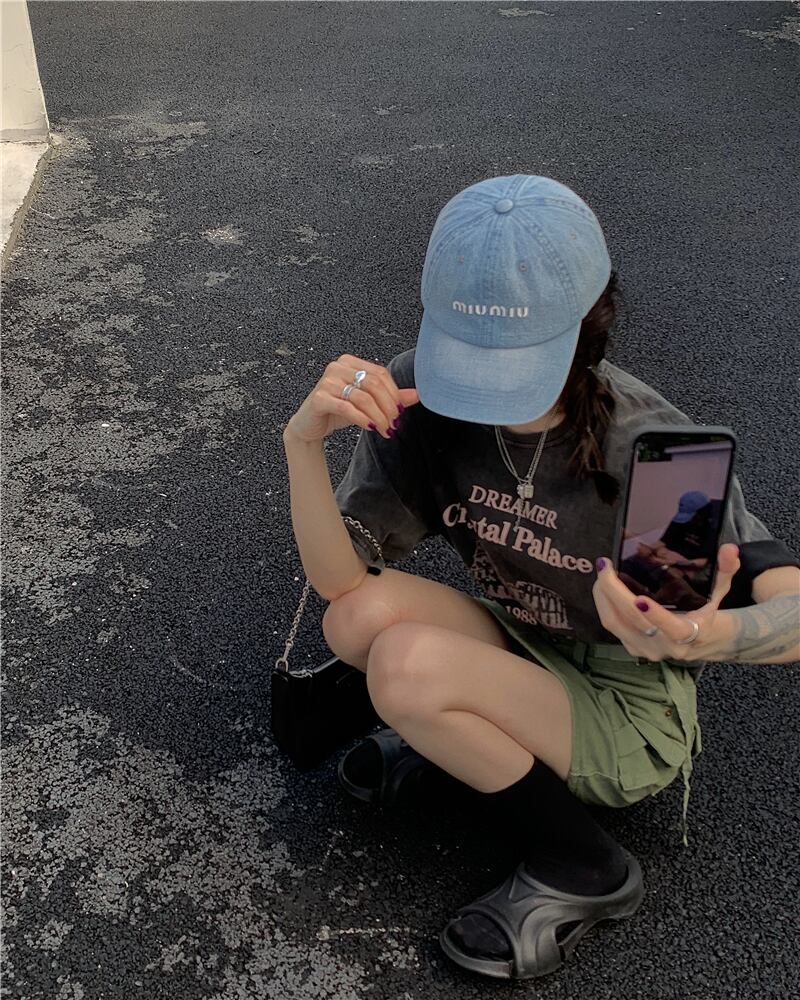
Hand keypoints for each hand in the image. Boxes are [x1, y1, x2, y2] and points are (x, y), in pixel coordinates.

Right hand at [284, 353, 419, 443]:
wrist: (310, 425)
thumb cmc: (337, 411)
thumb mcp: (367, 403)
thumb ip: (390, 397)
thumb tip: (417, 395)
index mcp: (350, 362)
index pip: (381, 374)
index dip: (394, 393)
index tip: (401, 411)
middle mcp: (337, 367)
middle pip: (374, 384)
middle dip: (388, 406)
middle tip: (394, 423)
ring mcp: (327, 381)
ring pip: (363, 398)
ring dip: (378, 416)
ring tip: (384, 429)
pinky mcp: (319, 398)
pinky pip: (347, 408)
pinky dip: (362, 419)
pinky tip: (370, 427)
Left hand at [592, 544, 740, 660]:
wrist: (707, 642)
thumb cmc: (710, 614)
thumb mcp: (722, 592)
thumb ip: (727, 569)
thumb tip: (730, 549)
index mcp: (691, 635)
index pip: (673, 629)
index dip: (656, 616)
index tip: (641, 599)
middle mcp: (666, 646)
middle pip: (634, 621)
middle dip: (614, 592)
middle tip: (605, 567)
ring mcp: (647, 649)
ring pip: (616, 624)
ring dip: (604, 598)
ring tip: (602, 573)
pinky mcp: (634, 647)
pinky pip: (613, 626)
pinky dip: (605, 605)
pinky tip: (603, 588)